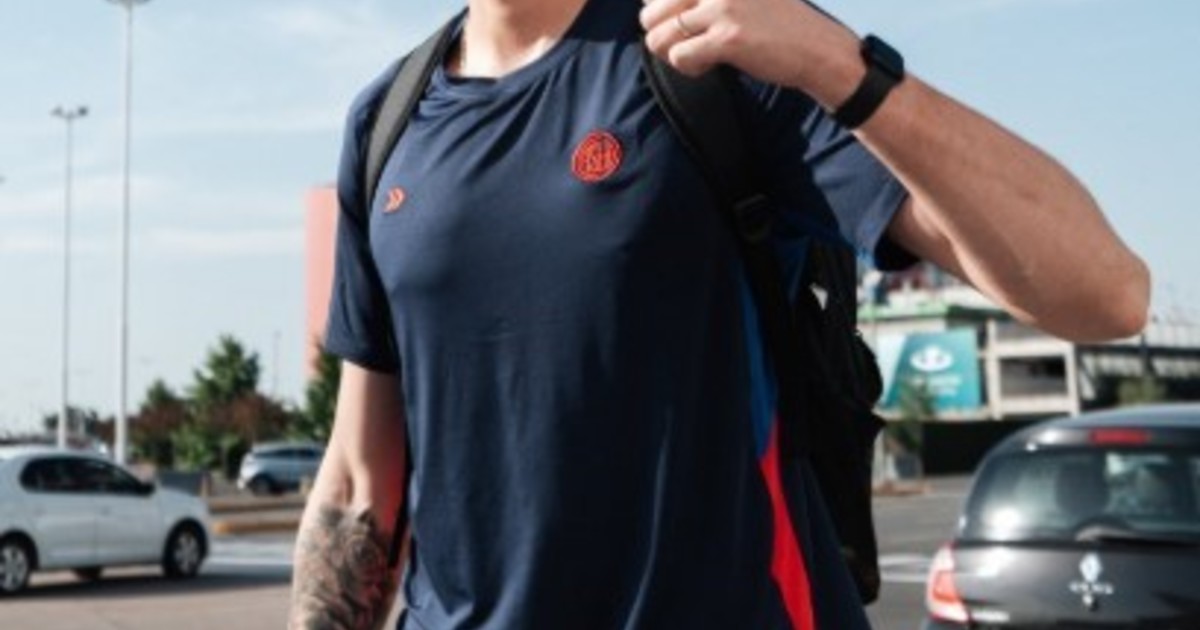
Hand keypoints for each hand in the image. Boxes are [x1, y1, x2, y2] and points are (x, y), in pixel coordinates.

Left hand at [639, 0, 860, 107]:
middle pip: (650, 13)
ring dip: (673, 54)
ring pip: (659, 37)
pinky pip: (679, 57)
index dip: (661, 15)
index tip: (685, 28)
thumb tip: (646, 5)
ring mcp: (722, 7)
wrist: (816, 48)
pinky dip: (689, 67)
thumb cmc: (776, 24)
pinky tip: (709, 65)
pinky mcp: (727, 38)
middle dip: (662, 36)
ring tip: (699, 56)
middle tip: (687, 46)